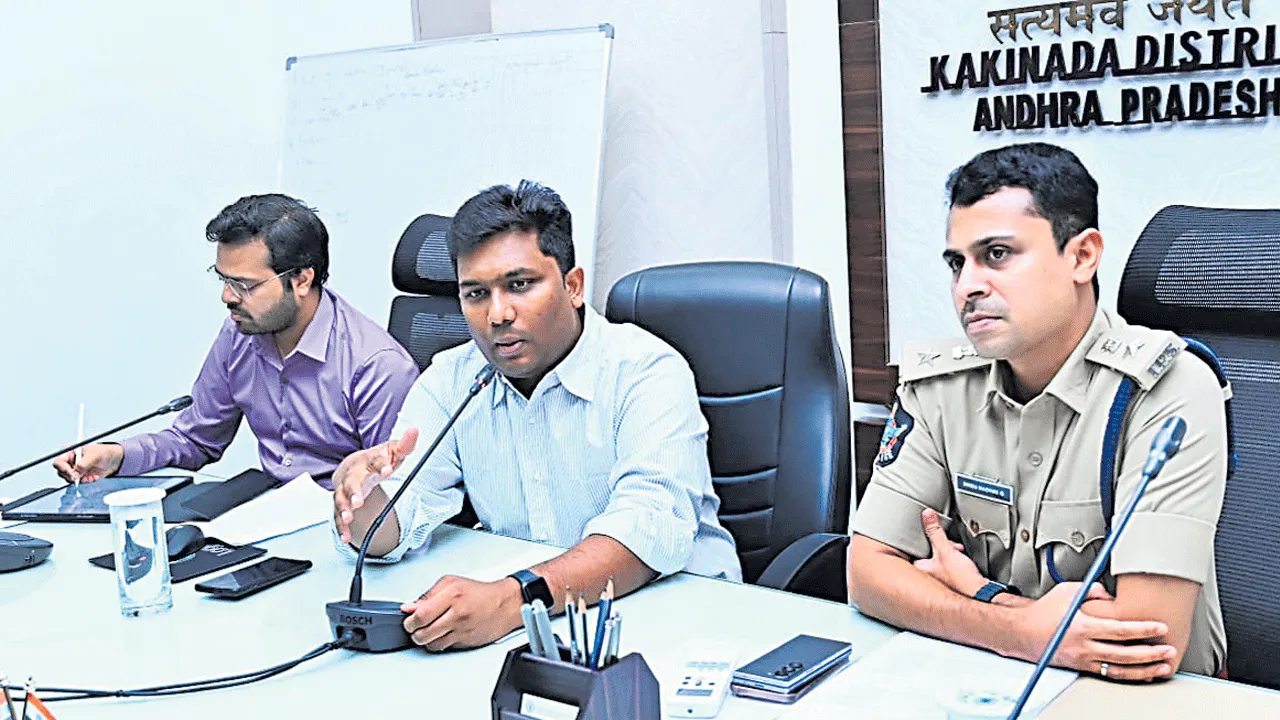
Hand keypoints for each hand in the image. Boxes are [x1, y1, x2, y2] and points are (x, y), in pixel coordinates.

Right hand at [52, 443, 123, 482]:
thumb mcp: (94, 456)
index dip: (63, 468)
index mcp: (70, 452)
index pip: (58, 462)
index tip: (72, 473)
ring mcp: (74, 470)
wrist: (114, 460)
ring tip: (91, 475)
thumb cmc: (104, 452)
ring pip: (69, 479)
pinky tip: (94, 476)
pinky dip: (86, 481)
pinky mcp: (80, 476)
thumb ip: (83, 465)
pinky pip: (78, 483)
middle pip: (61, 472)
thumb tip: (74, 474)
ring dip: (81, 479)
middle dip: (72, 476)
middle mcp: (70, 461)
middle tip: (81, 476)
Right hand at [333, 429, 418, 542]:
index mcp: (367, 461)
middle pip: (351, 482)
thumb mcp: (392, 451)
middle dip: (354, 492)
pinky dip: (341, 527)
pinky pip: (338, 517)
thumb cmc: (376, 460)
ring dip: (343, 509)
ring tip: (349, 518)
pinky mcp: (342, 505)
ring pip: (340, 500)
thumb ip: (404, 444)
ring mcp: (344, 491)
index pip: (374, 461)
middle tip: (359, 502)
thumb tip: (414, 431)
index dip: (381, 464)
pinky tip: (345, 537)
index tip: (387, 470)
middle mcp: (353, 475)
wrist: (353, 466)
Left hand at [401, 575, 523, 650]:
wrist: (505, 605)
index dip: (410, 620)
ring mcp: (462, 630)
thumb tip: (410, 607)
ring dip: (425, 639)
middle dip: (414, 632)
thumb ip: (428, 595)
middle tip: (415, 627)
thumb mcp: (452, 583)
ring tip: (428, 630)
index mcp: (452, 596)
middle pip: (423, 633)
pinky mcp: (465, 642)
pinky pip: (443, 647)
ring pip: (431, 644)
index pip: (421, 615)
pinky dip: (438, 643)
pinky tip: (440, 634)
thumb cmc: (480, 593)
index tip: (409, 620)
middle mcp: (457, 614)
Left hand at [914, 508, 985, 596]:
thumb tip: (927, 515)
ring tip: (958, 551)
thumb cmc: (961, 579)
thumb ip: (935, 532)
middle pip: (930, 552)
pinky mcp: (952, 581)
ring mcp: (940, 579)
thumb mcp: (946, 550)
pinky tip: (963, 560)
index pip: (913, 551)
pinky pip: (950, 565)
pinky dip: (956, 560)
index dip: (922, 541)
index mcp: (922, 569)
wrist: (981, 593)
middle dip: (941, 545)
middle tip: (949, 545)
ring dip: (950, 552)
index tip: (928, 535)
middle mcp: (928, 576)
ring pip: (941, 558)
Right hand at [1018, 582, 1177, 680]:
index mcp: (1083, 626)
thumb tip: (1111, 594)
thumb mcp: (1067, 592)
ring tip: (1162, 666)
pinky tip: (1142, 673)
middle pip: (1125, 654)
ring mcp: (1084, 659)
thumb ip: (1093, 591)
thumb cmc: (1043, 612)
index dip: (1143, 629)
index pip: (1120, 630)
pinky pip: (1110, 674)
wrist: (1022, 633)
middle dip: (1150, 653)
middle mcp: (1084, 646)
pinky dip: (1129, 675)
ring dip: (1144, 669)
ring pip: (1120, 669)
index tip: (1160, 628)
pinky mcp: (1082, 666)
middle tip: (1169, 650)